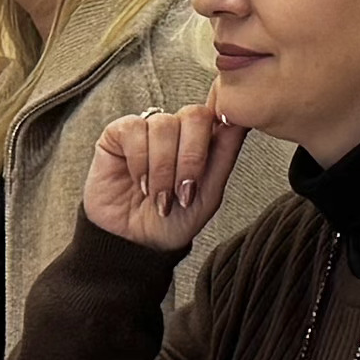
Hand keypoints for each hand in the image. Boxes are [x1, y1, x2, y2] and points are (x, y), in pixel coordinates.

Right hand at [80, 104, 246, 251]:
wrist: (135, 244)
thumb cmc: (173, 221)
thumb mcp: (208, 194)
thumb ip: (225, 155)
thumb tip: (241, 121)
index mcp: (202, 139)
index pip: (219, 114)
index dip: (219, 131)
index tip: (215, 159)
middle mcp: (177, 129)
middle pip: (194, 115)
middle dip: (191, 158)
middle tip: (183, 192)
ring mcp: (148, 128)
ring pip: (164, 125)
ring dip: (163, 168)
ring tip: (159, 196)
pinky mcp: (118, 133)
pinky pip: (134, 130)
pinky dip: (139, 161)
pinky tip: (140, 183)